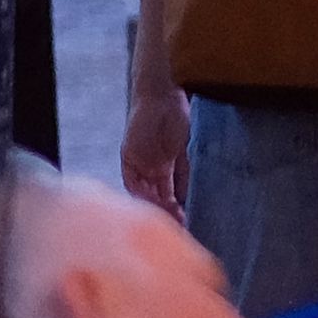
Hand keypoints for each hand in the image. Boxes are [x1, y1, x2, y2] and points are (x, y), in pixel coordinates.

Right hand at [119, 96, 186, 211]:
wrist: (161, 96)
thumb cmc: (143, 120)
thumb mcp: (135, 147)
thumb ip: (140, 169)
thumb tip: (146, 195)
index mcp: (131, 164)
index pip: (137, 191)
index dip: (146, 204)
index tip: (157, 215)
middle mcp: (146, 165)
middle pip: (153, 191)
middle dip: (162, 208)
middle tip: (175, 222)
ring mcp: (163, 159)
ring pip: (168, 185)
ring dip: (173, 201)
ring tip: (181, 217)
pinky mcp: (180, 152)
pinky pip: (182, 172)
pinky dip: (183, 185)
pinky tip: (186, 199)